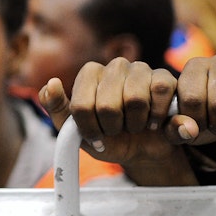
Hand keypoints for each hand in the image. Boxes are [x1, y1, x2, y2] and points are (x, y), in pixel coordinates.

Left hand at [39, 53, 215, 185]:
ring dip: (135, 123)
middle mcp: (114, 65)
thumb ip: (56, 109)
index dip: (89, 128)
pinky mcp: (165, 77)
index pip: (82, 105)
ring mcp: (140, 69)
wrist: (140, 150)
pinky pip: (160, 92)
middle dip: (112, 127)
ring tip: (135, 125)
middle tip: (117, 130)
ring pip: (135, 99)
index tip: (95, 135)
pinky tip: (153, 122)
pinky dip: (156, 116)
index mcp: (89, 73)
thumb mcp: (75, 131)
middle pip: (107, 105)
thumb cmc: (105, 136)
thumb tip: (51, 84)